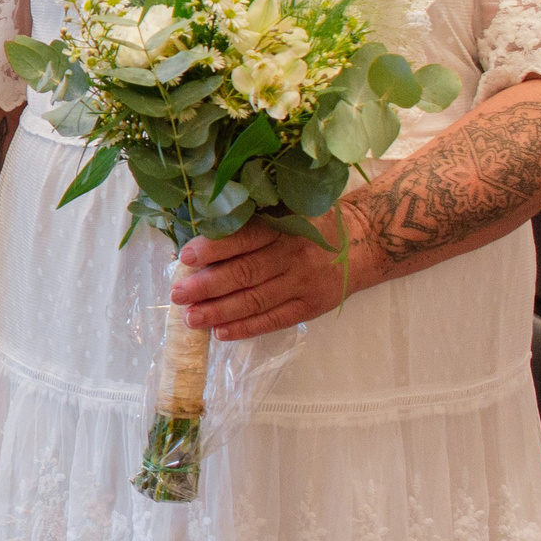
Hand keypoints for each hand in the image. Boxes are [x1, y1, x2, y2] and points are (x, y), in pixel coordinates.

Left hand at [171, 209, 376, 340]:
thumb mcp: (288, 208)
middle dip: (208, 285)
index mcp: (285, 226)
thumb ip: (255, 217)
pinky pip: (274, 320)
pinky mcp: (311, 306)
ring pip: (257, 300)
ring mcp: (303, 283)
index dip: (215, 248)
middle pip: (247, 272)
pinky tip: (220, 332)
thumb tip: (204, 228)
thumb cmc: (312, 222)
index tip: (186, 257)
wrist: (362, 242)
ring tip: (191, 318)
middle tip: (178, 294)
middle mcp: (294, 255)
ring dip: (220, 311)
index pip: (246, 237)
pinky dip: (246, 328)